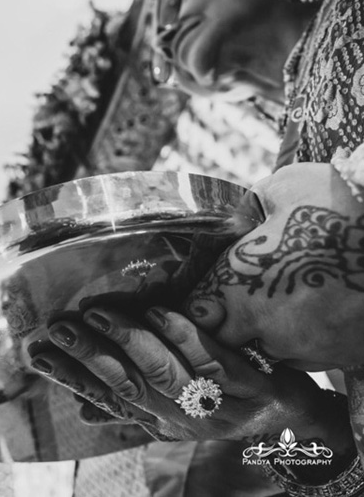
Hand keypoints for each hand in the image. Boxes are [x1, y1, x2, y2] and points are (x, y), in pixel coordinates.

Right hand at [28, 305, 349, 445]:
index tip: (36, 353)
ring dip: (128, 342)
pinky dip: (183, 336)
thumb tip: (81, 412)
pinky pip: (214, 363)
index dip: (70, 377)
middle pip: (128, 386)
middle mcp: (183, 418)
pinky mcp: (253, 388)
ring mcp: (218, 406)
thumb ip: (132, 404)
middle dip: (89, 356)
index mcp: (160, 420)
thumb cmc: (227, 408)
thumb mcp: (176, 412)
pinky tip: (157, 310)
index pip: (107, 398)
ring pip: (164, 375)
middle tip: (57, 326)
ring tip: (96, 313)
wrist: (299, 426)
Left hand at [185, 163, 363, 369]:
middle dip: (235, 323)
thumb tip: (240, 217)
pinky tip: (324, 314)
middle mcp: (268, 326)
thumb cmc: (338, 197)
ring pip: (275, 353)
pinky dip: (314, 341)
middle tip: (252, 297)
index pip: (199, 312)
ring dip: (276, 334)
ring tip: (296, 301)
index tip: (211, 292)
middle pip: (232, 341)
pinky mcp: (349, 357)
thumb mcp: (280, 189)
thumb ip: (249, 212)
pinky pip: (317, 360)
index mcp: (240, 287)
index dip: (202, 302)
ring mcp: (310, 347)